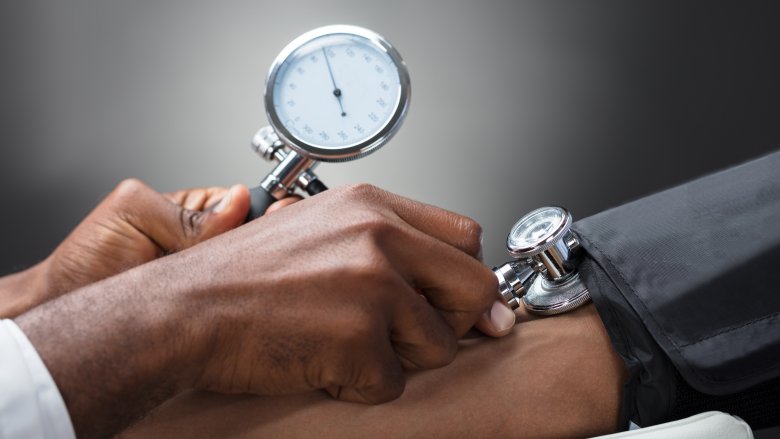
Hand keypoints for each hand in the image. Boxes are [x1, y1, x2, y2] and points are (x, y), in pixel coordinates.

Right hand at [17, 184, 501, 437]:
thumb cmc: (243, 275)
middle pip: (474, 287)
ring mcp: (372, 286)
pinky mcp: (358, 338)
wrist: (183, 310)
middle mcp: (379, 237)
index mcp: (372, 206)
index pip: (466, 236)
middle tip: (405, 333)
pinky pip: (394, 384)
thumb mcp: (322, 234)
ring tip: (343, 343)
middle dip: (451, 321)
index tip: (455, 302)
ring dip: (399, 357)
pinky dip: (361, 385)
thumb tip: (462, 291)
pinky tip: (321, 362)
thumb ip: (393, 250)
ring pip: (439, 345)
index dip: (463, 276)